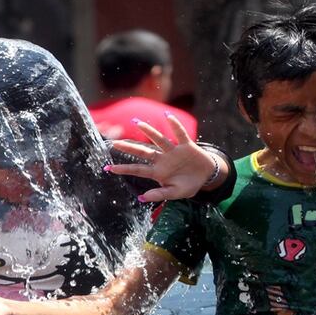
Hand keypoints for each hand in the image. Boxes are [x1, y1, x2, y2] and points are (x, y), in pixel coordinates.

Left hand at [105, 113, 219, 201]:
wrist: (207, 176)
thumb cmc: (189, 185)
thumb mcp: (175, 193)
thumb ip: (159, 194)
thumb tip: (141, 198)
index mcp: (158, 172)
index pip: (138, 170)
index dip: (124, 169)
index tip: (108, 168)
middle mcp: (163, 159)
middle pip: (143, 152)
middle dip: (129, 148)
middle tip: (114, 143)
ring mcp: (173, 151)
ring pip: (159, 140)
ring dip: (148, 131)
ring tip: (136, 123)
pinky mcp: (186, 146)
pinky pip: (180, 134)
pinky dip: (175, 125)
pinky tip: (167, 116)